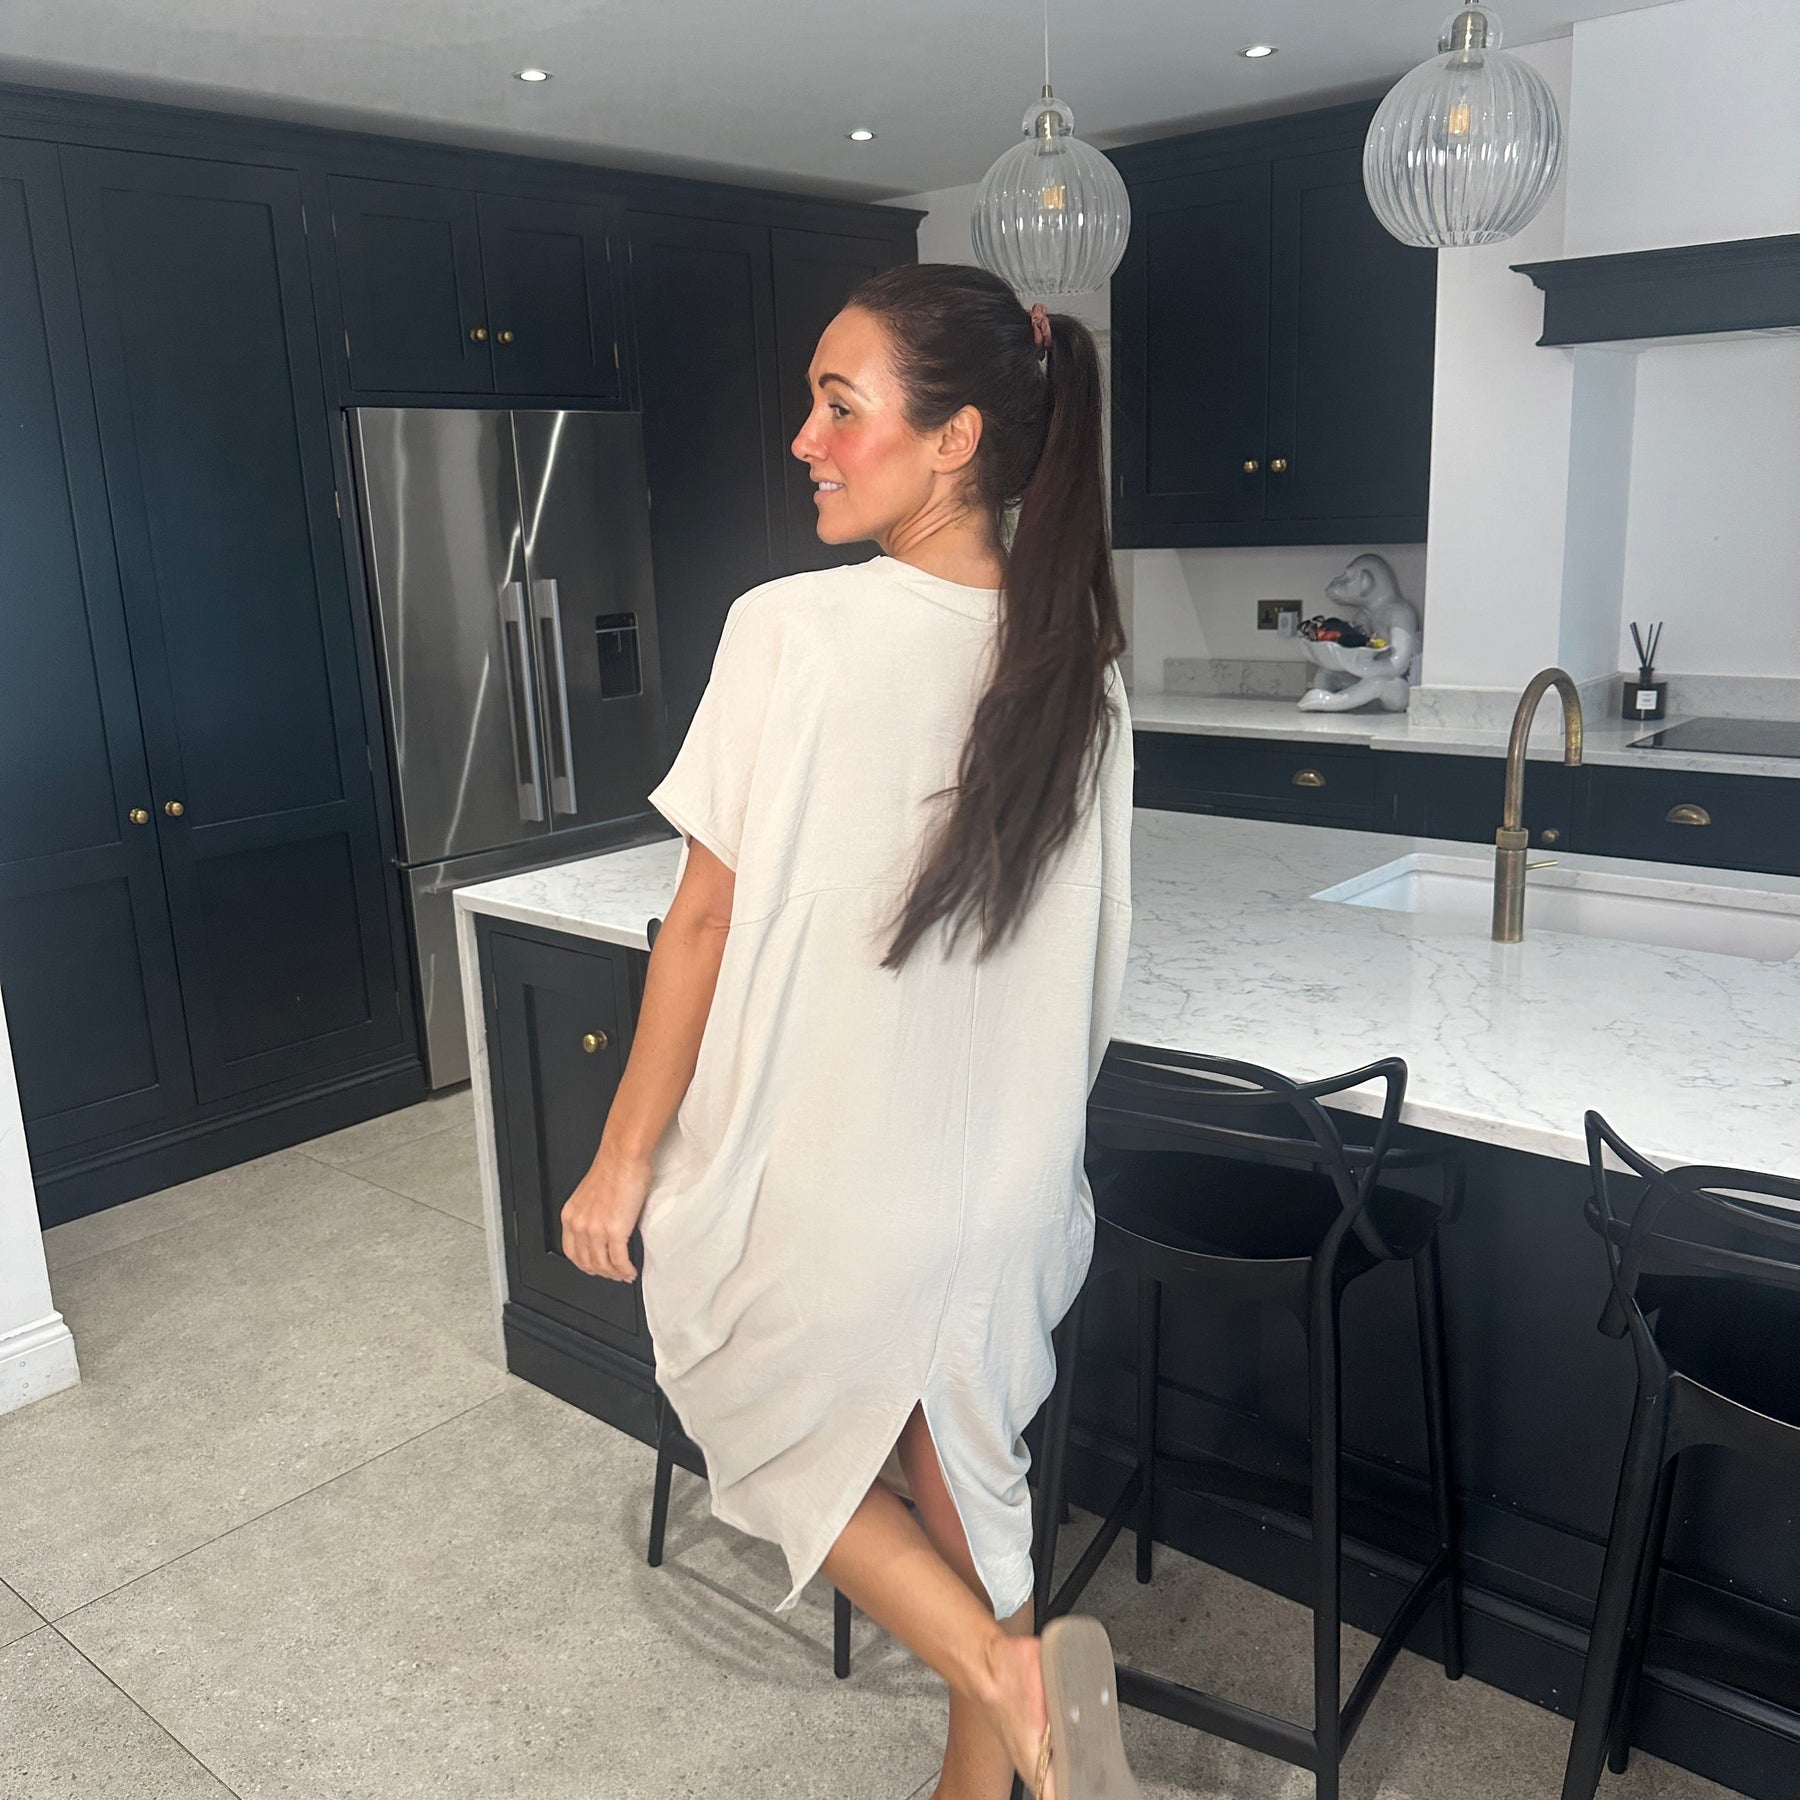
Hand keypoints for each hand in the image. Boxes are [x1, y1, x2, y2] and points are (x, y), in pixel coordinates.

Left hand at [561, 1145, 652, 1281]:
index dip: (584, 1264)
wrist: (623, 1156)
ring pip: (603, 1265)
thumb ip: (591, 1213)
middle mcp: (580, 1225)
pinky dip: (626, 1270)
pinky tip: (631, 1271)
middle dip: (601, 1273)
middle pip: (587, 1262)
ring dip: (615, 1274)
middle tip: (613, 1275)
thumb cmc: (613, 1167)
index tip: (594, 1267)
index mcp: (570, 1215)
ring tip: (624, 1275)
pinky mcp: (615, 1232)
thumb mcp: (590, 1194)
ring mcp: (596, 1230)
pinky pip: (619, 1260)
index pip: (571, 1252)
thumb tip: (603, 1226)